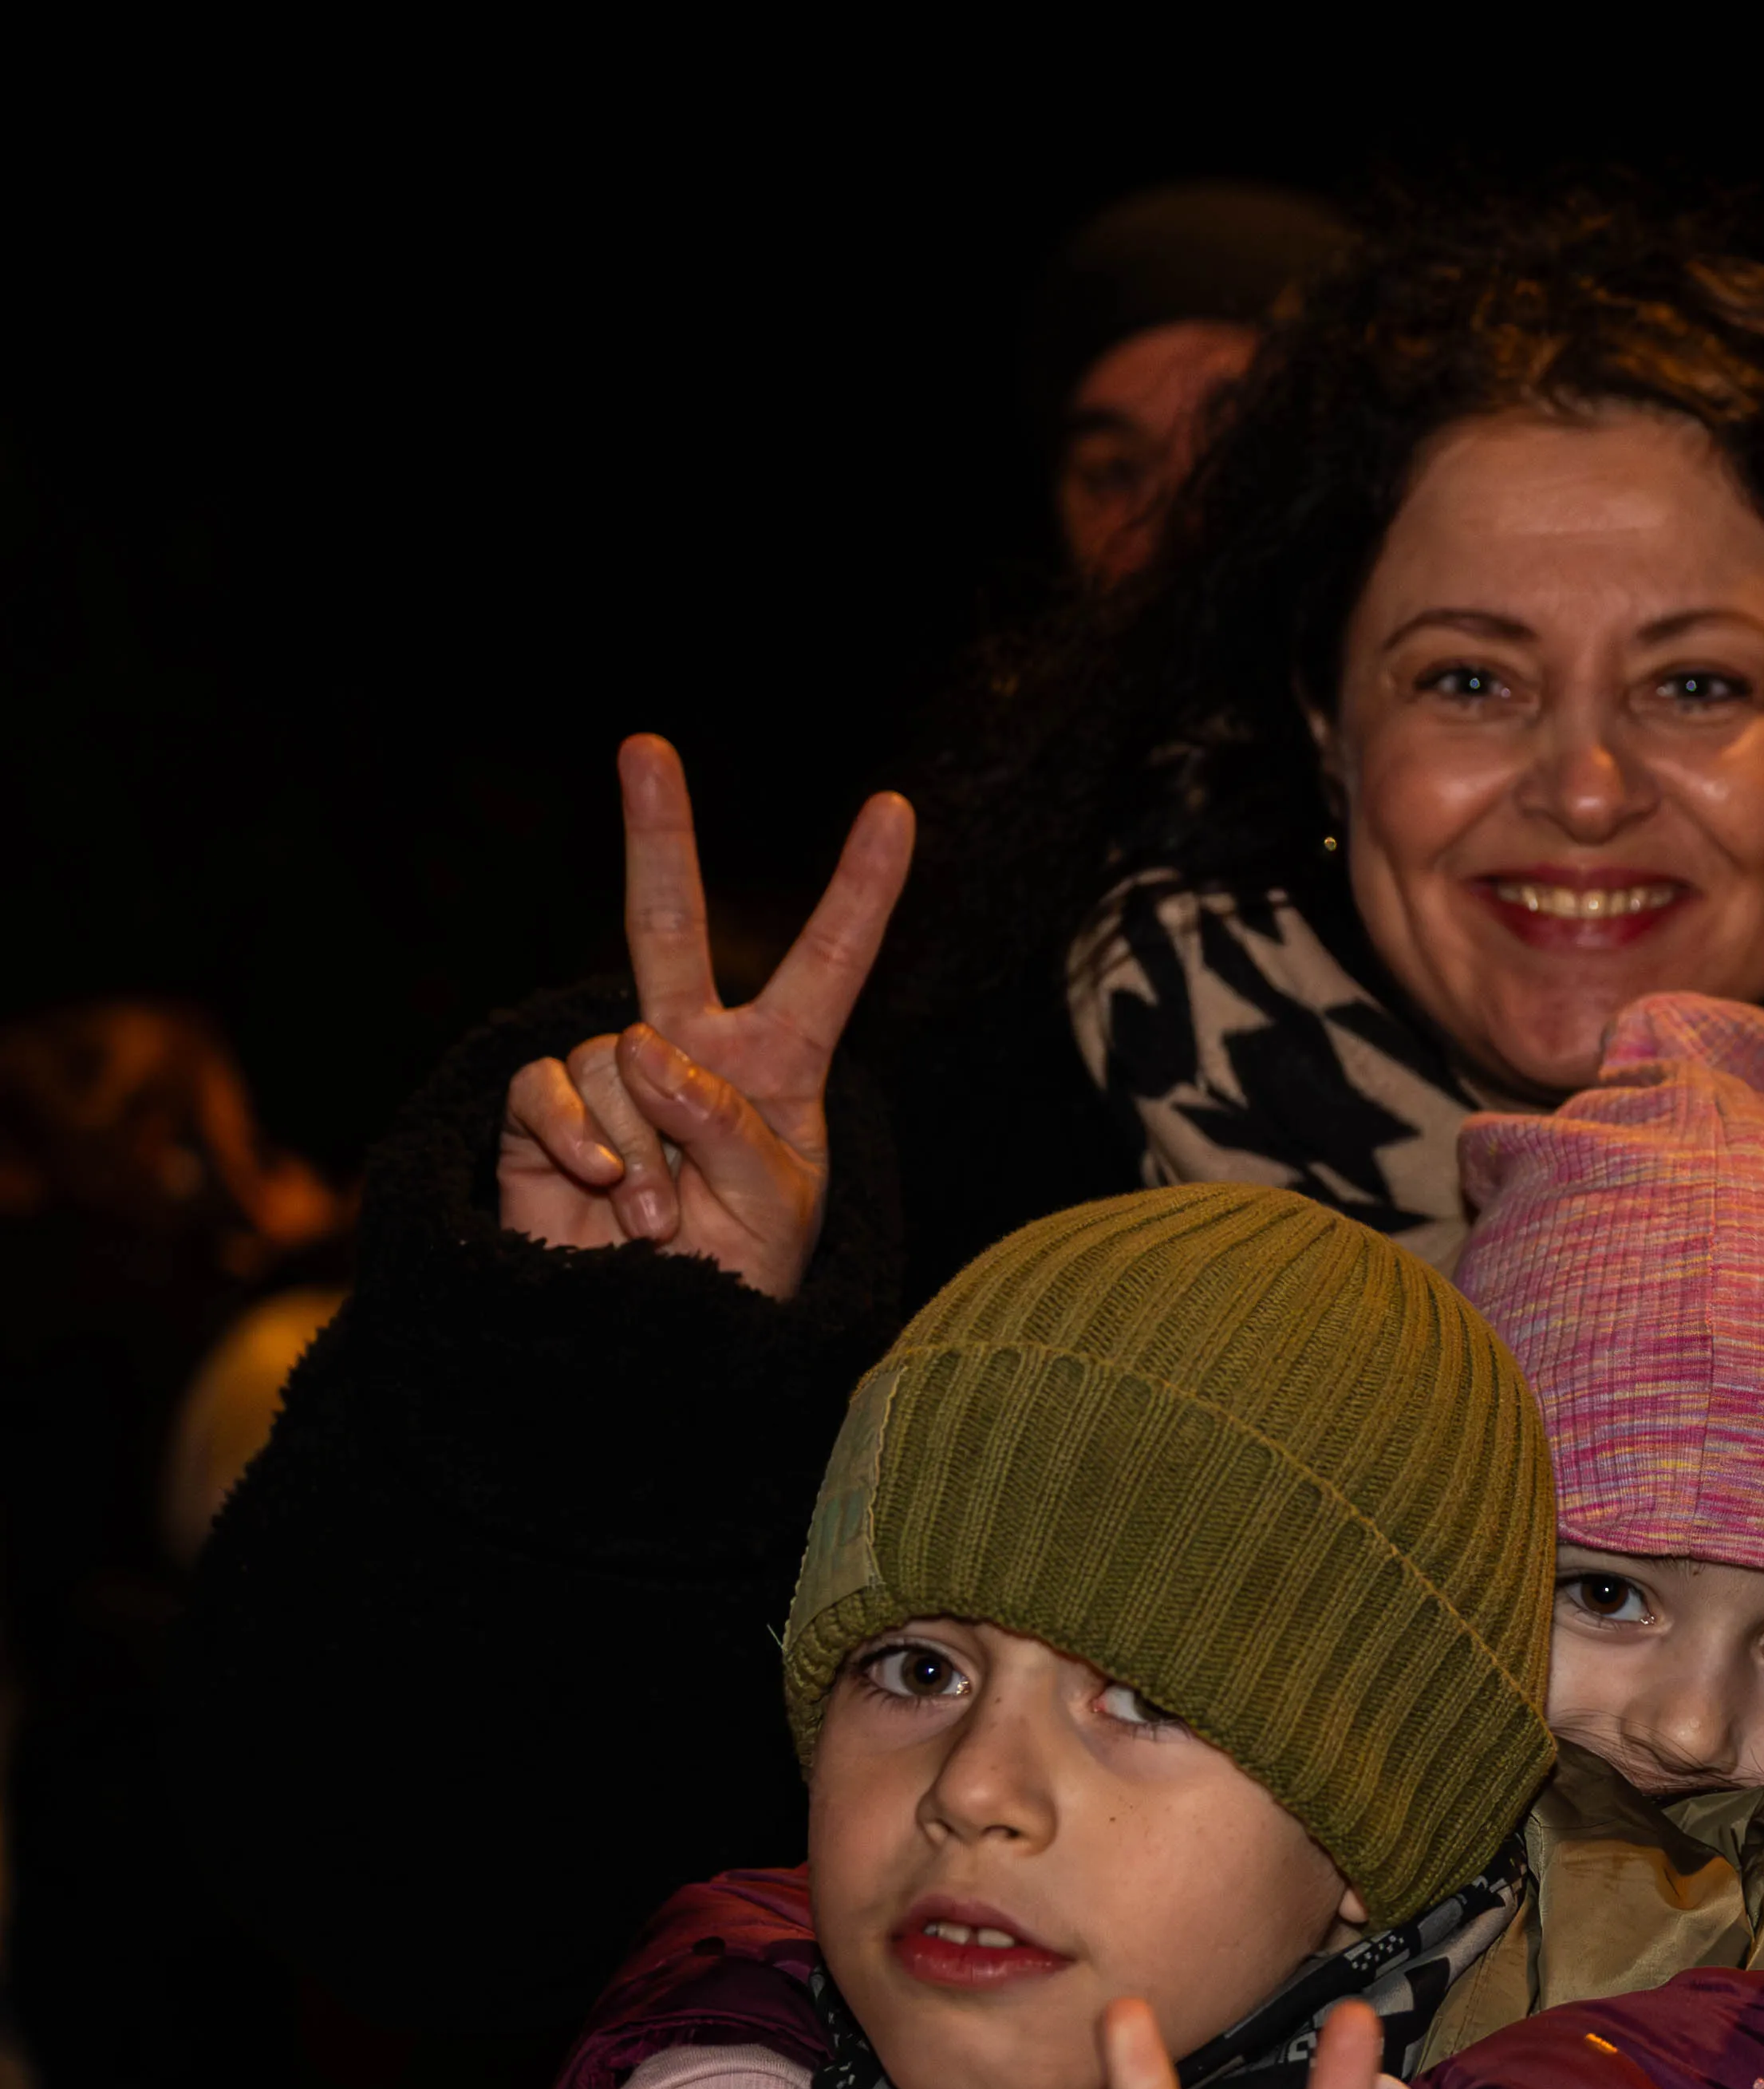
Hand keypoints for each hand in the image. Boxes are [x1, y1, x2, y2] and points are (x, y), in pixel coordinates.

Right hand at [496, 734, 911, 1301]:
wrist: (658, 1343)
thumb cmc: (742, 1279)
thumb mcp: (777, 1210)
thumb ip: (729, 1125)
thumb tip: (645, 1046)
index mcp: (780, 1064)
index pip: (829, 962)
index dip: (862, 890)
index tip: (895, 811)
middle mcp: (692, 1050)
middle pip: (669, 924)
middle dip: (656, 834)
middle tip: (646, 745)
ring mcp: (613, 1074)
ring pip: (615, 1060)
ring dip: (641, 1150)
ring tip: (658, 1218)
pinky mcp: (544, 1111)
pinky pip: (553, 1090)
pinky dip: (579, 1143)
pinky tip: (597, 1194)